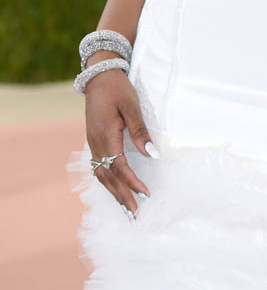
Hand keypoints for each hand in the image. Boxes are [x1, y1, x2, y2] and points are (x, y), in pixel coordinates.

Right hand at [85, 52, 155, 218]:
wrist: (99, 75)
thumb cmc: (118, 88)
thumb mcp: (132, 106)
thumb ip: (140, 132)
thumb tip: (152, 154)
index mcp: (105, 136)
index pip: (119, 167)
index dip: (132, 183)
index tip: (145, 195)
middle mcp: (95, 143)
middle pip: (107, 177)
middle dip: (121, 196)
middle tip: (135, 214)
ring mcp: (92, 143)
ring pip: (101, 174)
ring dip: (113, 192)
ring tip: (126, 207)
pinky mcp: (94, 140)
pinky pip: (98, 167)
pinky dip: (107, 181)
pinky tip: (114, 188)